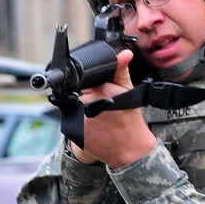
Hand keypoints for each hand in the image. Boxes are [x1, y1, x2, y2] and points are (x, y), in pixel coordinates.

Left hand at [72, 49, 156, 167]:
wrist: (132, 150)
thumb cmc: (130, 120)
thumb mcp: (128, 92)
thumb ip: (121, 71)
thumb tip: (125, 53)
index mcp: (99, 89)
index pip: (84, 79)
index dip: (89, 84)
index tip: (98, 92)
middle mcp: (87, 102)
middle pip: (78, 93)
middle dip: (86, 97)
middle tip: (101, 108)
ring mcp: (80, 118)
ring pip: (74, 107)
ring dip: (81, 110)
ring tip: (98, 118)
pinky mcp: (76, 133)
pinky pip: (72, 122)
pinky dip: (80, 123)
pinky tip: (94, 127)